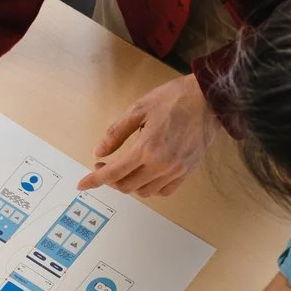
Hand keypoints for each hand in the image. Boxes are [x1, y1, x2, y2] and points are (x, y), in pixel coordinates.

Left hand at [78, 75, 212, 198]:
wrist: (208, 101)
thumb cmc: (174, 99)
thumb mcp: (138, 109)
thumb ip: (116, 133)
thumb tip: (100, 152)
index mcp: (146, 148)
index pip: (114, 172)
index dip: (95, 180)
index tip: (82, 184)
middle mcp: (161, 165)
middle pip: (127, 185)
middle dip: (111, 179)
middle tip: (105, 164)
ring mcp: (175, 171)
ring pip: (144, 191)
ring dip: (130, 184)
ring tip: (125, 169)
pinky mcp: (186, 172)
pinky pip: (163, 191)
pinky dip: (149, 187)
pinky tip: (145, 174)